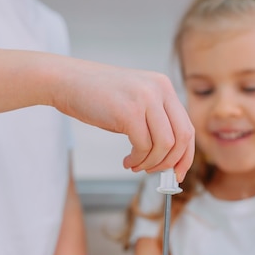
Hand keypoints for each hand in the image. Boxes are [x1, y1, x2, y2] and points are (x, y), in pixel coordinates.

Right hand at [51, 59, 194, 181]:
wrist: (67, 81)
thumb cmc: (97, 96)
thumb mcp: (135, 101)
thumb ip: (154, 121)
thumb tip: (168, 158)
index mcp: (164, 87)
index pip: (187, 127)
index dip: (185, 155)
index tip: (178, 173)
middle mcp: (159, 90)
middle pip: (181, 138)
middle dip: (171, 162)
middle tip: (156, 173)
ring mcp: (145, 99)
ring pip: (164, 145)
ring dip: (151, 163)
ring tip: (136, 165)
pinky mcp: (129, 112)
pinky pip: (143, 146)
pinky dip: (137, 160)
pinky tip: (126, 160)